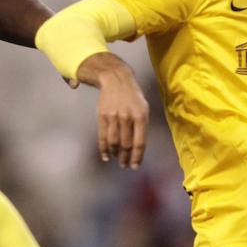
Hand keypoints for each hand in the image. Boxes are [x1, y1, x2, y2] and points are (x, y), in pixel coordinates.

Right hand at [77, 53, 148, 168]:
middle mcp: (127, 117)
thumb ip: (141, 126)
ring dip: (116, 154)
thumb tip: (138, 147)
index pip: (139, 142)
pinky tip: (106, 156)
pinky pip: (103, 136)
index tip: (135, 167)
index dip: (137, 157)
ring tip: (118, 159)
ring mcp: (114, 116)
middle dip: (126, 157)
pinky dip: (103, 148)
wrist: (116, 79)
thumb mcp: (143, 108)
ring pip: (114, 142)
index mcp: (141, 116)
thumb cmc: (133, 96)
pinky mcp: (102, 116)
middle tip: (125, 165)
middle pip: (126, 144)